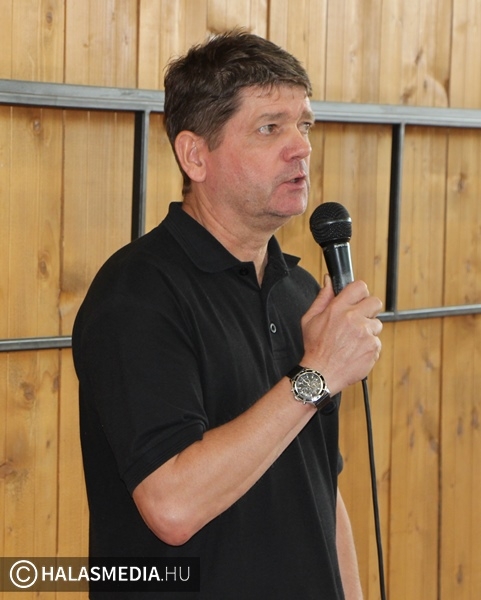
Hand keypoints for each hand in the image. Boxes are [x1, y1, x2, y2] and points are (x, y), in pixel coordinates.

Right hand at [300, 275, 382, 393]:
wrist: (321, 373)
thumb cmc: (315, 348)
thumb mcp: (310, 319)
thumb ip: (322, 298)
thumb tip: (328, 282)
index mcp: (338, 309)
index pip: (359, 287)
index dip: (360, 292)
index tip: (358, 299)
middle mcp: (354, 318)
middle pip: (375, 302)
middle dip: (369, 310)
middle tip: (359, 319)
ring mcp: (365, 333)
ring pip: (377, 324)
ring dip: (368, 330)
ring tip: (353, 340)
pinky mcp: (373, 347)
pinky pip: (377, 342)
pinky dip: (368, 346)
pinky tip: (355, 351)